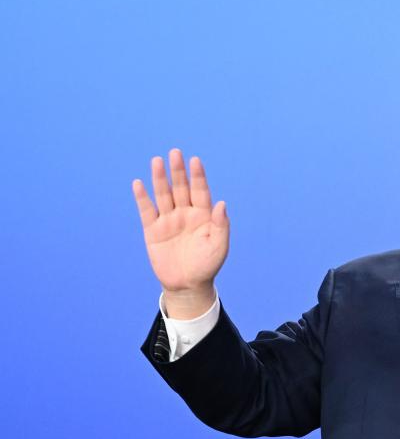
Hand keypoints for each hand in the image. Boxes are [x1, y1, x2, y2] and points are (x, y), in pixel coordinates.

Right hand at [132, 148, 228, 315]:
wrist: (187, 285)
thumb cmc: (207, 266)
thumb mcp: (219, 247)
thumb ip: (221, 225)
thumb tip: (221, 203)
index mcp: (203, 215)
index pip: (200, 191)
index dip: (198, 176)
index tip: (195, 160)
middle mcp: (185, 213)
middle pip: (180, 188)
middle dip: (178, 171)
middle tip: (175, 153)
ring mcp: (168, 220)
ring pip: (163, 195)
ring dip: (160, 178)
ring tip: (157, 161)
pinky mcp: (153, 230)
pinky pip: (147, 210)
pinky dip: (142, 197)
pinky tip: (138, 183)